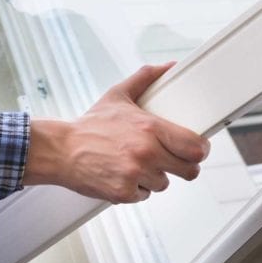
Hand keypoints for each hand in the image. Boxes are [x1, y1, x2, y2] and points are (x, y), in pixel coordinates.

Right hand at [23, 63, 208, 203]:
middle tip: (171, 160)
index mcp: (150, 128)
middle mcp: (146, 152)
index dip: (200, 150)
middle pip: (189, 171)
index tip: (196, 149)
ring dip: (154, 177)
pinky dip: (136, 189)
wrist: (61, 149)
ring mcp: (136, 174)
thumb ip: (145, 79)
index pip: (195, 146)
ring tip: (135, 163)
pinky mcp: (124, 192)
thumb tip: (167, 67)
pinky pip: (144, 195)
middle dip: (182, 166)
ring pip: (164, 183)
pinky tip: (122, 174)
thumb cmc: (90, 125)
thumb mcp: (118, 96)